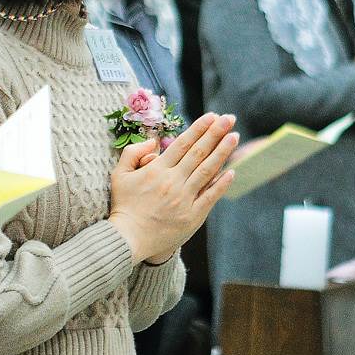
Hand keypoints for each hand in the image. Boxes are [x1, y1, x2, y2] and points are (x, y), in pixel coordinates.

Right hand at [109, 112, 237, 265]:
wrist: (128, 239)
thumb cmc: (124, 206)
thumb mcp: (119, 174)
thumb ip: (133, 153)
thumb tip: (153, 141)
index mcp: (157, 170)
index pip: (183, 143)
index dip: (199, 128)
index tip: (212, 116)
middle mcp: (173, 181)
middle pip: (199, 152)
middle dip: (216, 133)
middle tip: (229, 118)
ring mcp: (184, 199)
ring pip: (207, 170)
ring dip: (222, 152)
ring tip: (234, 136)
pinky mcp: (192, 216)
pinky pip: (210, 196)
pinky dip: (221, 183)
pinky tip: (231, 171)